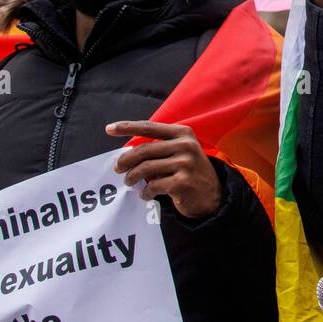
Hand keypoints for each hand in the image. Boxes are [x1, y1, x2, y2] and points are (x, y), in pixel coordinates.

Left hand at [107, 121, 221, 219]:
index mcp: (183, 133)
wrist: (213, 195)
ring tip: (129, 182)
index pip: (149, 126)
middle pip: (144, 149)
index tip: (109, 129)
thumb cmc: (190, 171)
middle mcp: (186, 145)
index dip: (127, 127)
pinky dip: (145, 192)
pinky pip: (153, 186)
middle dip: (126, 160)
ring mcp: (185, 164)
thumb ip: (159, 148)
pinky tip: (145, 194)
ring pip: (146, 168)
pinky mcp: (183, 182)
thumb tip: (127, 153)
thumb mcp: (180, 152)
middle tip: (117, 169)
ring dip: (132, 177)